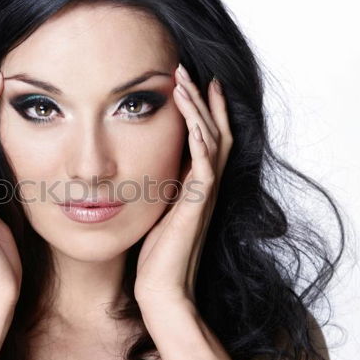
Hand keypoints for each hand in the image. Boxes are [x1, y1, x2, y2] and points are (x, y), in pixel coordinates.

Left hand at [134, 64, 232, 308]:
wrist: (161, 289)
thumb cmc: (155, 257)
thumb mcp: (156, 212)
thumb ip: (160, 189)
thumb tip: (143, 169)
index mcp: (198, 187)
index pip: (208, 138)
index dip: (203, 110)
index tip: (191, 82)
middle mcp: (207, 187)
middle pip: (216, 131)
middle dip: (203, 99)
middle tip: (188, 69)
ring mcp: (205, 195)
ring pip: (211, 140)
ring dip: (198, 109)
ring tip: (185, 81)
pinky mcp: (197, 205)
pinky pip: (204, 163)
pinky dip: (199, 138)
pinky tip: (191, 118)